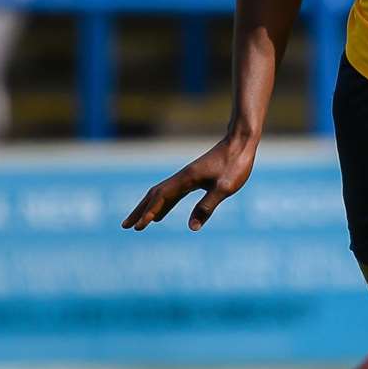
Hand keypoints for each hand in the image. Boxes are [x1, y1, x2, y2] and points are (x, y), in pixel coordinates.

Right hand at [120, 135, 256, 231]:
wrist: (241, 141)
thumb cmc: (236, 164)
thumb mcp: (224, 188)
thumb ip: (207, 206)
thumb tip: (192, 228)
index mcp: (186, 179)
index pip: (161, 198)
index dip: (149, 212)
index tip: (138, 227)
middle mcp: (183, 177)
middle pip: (154, 195)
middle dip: (140, 210)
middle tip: (126, 226)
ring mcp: (188, 176)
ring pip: (162, 193)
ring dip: (149, 207)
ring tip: (139, 222)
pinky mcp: (195, 177)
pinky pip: (173, 193)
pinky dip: (164, 204)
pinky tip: (164, 212)